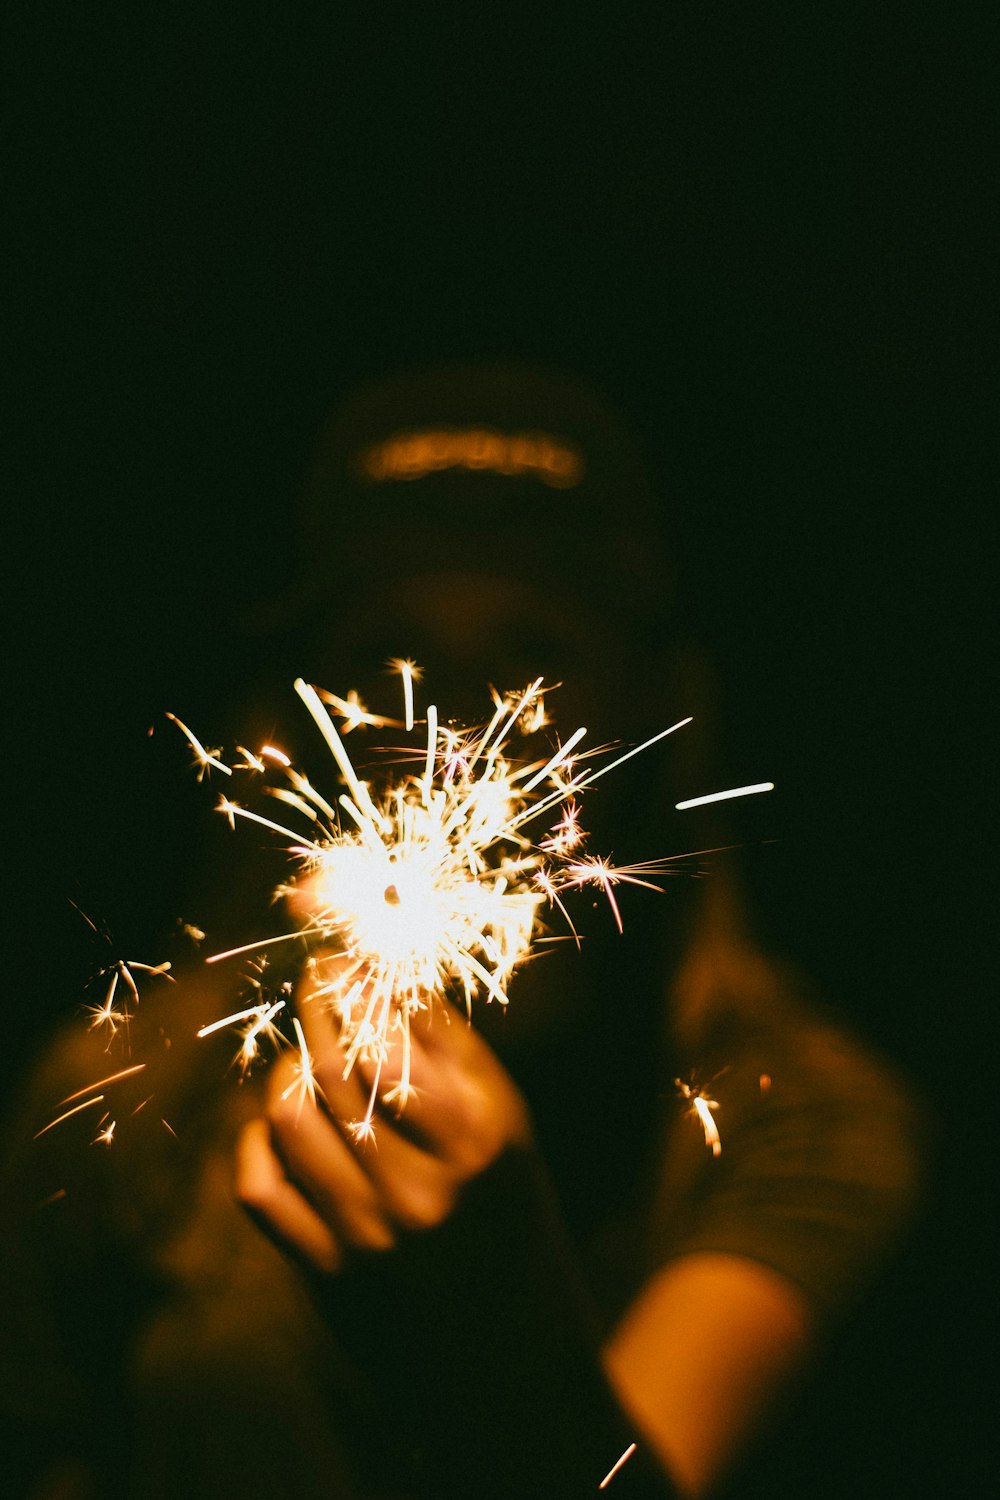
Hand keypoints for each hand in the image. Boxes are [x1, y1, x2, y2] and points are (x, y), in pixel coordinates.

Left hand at [234, 952, 531, 1273]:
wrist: (510, 1336)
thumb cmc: (502, 1196)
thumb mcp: (501, 1117)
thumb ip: (444, 1044)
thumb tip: (370, 963)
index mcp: (475, 1136)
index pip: (388, 1035)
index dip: (350, 983)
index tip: (337, 956)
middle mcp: (421, 1187)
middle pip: (334, 1065)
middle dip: (315, 1007)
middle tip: (315, 984)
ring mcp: (368, 1234)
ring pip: (287, 1114)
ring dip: (289, 1069)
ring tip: (309, 1059)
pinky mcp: (325, 1271)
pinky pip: (258, 1184)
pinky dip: (260, 1141)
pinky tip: (286, 1129)